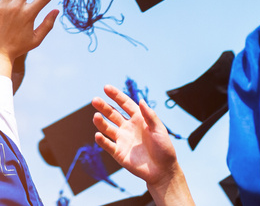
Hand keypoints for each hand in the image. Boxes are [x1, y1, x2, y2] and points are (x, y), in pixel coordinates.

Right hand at [93, 85, 191, 204]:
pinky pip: (107, 145)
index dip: (116, 95)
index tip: (106, 87)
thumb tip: (141, 100)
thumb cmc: (164, 149)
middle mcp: (128, 127)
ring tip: (96, 116)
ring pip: (107, 128)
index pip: (125, 104)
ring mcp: (122, 139)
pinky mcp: (118, 152)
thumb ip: (150, 116)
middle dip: (103, 106)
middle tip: (95, 100)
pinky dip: (102, 140)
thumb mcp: (160, 130)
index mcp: (138, 119)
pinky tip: (98, 135)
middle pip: (112, 114)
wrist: (163, 172)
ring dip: (100, 122)